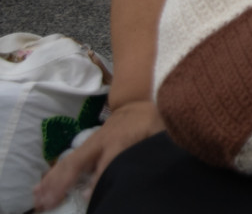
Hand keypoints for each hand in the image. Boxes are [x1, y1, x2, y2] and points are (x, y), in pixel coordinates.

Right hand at [35, 100, 162, 209]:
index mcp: (120, 139)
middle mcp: (99, 142)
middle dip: (61, 184)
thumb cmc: (149, 124)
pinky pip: (64, 163)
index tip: (87, 197)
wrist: (136, 105)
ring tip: (39, 200)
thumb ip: (149, 152)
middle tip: (49, 203)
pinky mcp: (83, 147)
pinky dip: (50, 177)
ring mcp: (88, 144)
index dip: (98, 179)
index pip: (108, 161)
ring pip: (66, 163)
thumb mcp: (155, 136)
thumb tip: (142, 169)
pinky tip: (39, 190)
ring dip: (50, 182)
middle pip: (77, 163)